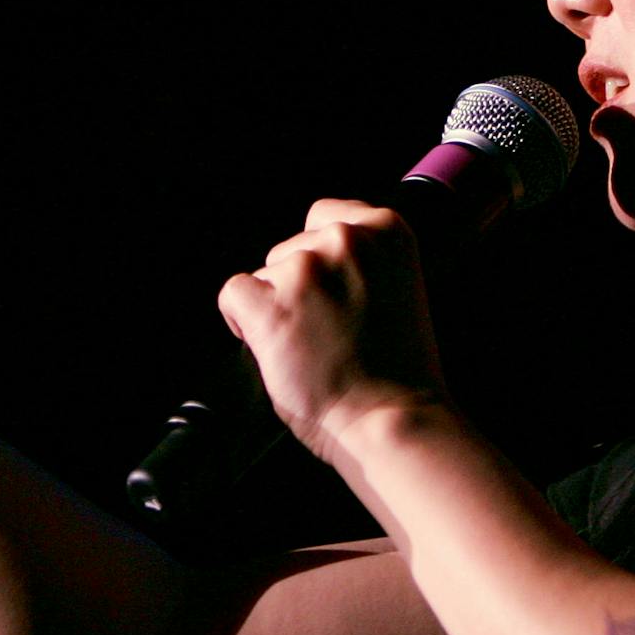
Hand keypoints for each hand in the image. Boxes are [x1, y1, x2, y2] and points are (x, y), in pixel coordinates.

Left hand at [218, 199, 447, 459]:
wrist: (393, 419)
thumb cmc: (401, 372)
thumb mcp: (401, 288)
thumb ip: (364, 263)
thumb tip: (318, 260)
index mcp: (387, 229)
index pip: (325, 216)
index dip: (320, 257)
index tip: (331, 290)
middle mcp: (344, 239)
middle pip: (291, 247)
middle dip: (300, 284)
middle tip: (325, 330)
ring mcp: (304, 269)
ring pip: (265, 274)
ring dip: (277, 306)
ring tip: (310, 346)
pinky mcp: (268, 304)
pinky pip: (233, 295)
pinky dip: (242, 322)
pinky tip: (275, 347)